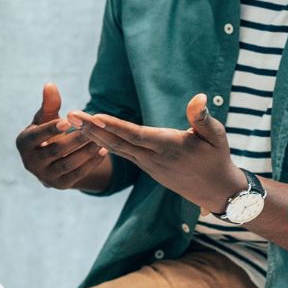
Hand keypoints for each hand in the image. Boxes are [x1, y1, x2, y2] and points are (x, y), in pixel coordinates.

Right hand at [16, 83, 110, 190]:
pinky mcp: (60, 184)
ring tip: (102, 139)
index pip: (36, 136)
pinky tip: (104, 151)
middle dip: (76, 138)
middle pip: (55, 150)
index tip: (67, 121)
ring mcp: (45, 176)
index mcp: (23, 143)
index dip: (50, 129)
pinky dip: (91, 163)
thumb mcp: (46, 117)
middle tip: (93, 127)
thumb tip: (50, 85)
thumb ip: (49, 103)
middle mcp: (30, 163)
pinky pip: (77, 175)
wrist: (51, 158)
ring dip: (86, 151)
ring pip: (68, 164)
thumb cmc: (47, 130)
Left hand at [68, 94, 245, 214]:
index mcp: (168, 147)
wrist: (216, 191)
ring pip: (116, 149)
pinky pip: (122, 155)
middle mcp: (152, 158)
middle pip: (117, 142)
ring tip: (72, 122)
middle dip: (92, 129)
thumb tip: (199, 96)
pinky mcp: (146, 167)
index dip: (114, 126)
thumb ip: (202, 118)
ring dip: (93, 136)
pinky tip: (89, 135)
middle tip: (69, 115)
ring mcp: (147, 165)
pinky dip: (104, 144)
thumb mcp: (217, 137)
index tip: (94, 116)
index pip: (135, 135)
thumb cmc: (217, 159)